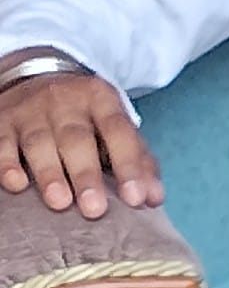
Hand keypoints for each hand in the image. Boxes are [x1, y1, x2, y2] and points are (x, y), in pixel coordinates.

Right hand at [0, 68, 162, 219]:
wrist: (36, 78)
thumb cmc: (84, 116)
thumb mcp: (113, 124)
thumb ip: (136, 158)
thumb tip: (155, 198)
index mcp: (101, 99)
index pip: (118, 131)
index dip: (129, 164)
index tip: (136, 198)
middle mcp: (66, 101)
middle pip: (77, 138)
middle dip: (87, 174)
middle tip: (96, 209)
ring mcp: (31, 111)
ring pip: (39, 142)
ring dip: (50, 173)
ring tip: (60, 203)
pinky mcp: (2, 122)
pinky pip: (2, 143)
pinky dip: (7, 165)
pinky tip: (16, 186)